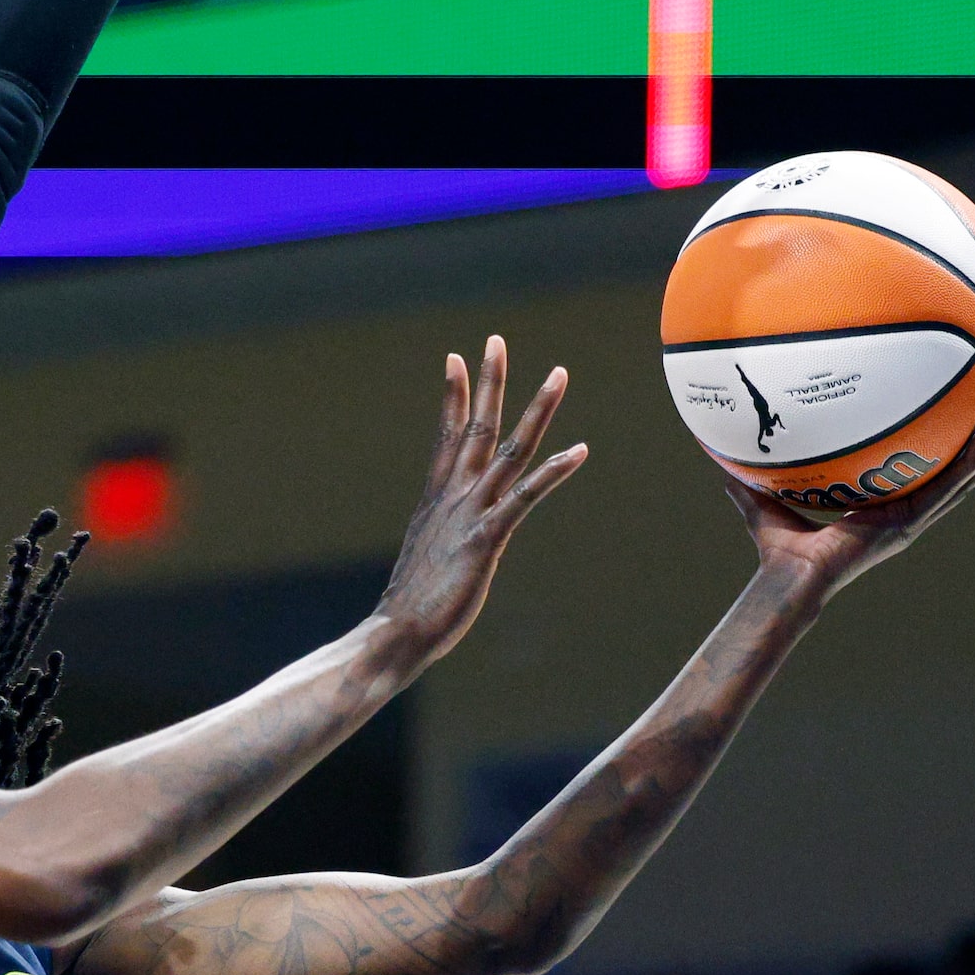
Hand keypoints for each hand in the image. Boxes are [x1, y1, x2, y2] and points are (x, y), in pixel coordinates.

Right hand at [372, 338, 587, 672]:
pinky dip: (554, 471)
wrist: (395, 634)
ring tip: (558, 373)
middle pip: (474, 427)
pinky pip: (525, 497)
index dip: (453, 395)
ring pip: (508, 450)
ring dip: (536, 410)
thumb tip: (439, 550)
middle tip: (495, 339)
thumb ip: (439, 544)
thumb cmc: (411, 609)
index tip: (454, 357)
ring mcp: (469, 515)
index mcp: (437, 501)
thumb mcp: (428, 563)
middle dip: (488, 381)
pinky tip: (579, 450)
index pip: (447, 436)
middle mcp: (453, 498)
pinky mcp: (485, 540)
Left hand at [730, 425, 974, 601]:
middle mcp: (901, 514)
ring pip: (963, 482)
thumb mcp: (764, 504)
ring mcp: (910, 520)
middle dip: (971, 445)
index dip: (933, 454)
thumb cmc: (778, 549)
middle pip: (950, 476)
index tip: (943, 423)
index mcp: (877, 509)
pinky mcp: (909, 523)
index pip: (914, 477)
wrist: (790, 576)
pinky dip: (970, 464)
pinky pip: (950, 489)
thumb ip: (747, 482)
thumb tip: (719, 458)